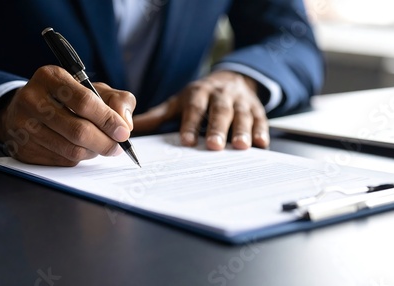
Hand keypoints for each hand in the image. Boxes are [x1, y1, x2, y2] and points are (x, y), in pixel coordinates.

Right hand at [0, 65, 135, 165]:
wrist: (28, 110)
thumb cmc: (69, 98)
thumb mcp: (95, 88)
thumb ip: (117, 100)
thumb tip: (125, 125)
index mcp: (51, 77)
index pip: (84, 101)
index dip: (108, 120)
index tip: (123, 132)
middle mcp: (32, 99)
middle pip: (77, 130)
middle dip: (104, 142)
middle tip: (117, 147)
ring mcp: (24, 126)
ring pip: (71, 149)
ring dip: (93, 152)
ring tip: (101, 146)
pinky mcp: (23, 149)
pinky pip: (62, 160)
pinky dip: (79, 158)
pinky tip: (81, 149)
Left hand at [133, 70, 268, 149]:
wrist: (232, 79)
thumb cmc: (200, 97)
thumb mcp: (178, 103)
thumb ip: (156, 117)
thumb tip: (131, 129)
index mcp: (198, 94)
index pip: (194, 110)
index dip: (191, 125)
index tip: (188, 142)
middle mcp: (220, 96)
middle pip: (219, 112)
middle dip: (218, 128)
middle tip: (215, 146)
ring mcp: (240, 102)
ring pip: (242, 115)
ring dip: (242, 130)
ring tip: (241, 146)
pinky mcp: (257, 109)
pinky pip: (261, 120)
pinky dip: (262, 132)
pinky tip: (262, 144)